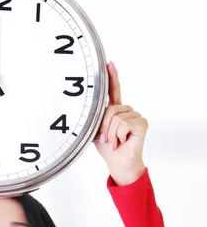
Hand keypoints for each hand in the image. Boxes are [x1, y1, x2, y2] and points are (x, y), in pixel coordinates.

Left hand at [93, 61, 147, 184]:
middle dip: (105, 127)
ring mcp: (135, 116)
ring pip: (116, 118)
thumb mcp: (95, 132)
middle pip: (110, 109)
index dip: (112, 77)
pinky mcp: (142, 123)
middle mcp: (127, 110)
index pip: (113, 90)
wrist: (118, 163)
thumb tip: (84, 112)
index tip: (108, 63)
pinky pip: (124, 124)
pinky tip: (123, 141)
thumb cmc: (108, 149)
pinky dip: (119, 135)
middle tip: (107, 139)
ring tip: (115, 142)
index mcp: (115, 110)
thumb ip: (94, 120)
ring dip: (111, 134)